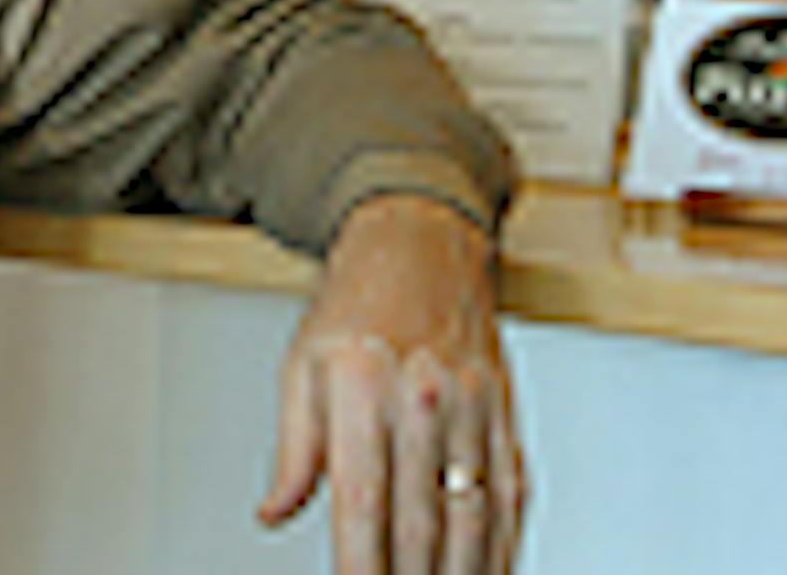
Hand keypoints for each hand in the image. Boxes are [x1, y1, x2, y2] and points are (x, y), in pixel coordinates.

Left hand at [259, 195, 523, 574]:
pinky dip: (501, 549)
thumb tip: (275, 511)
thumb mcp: (302, 365)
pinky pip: (510, 496)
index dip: (360, 565)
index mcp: (362, 383)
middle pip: (420, 521)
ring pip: (472, 519)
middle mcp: (423, 395)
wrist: (422, 244)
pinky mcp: (504, 415)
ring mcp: (473, 407)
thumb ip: (292, 449)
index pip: (362, 500)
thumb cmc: (356, 304)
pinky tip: (484, 573)